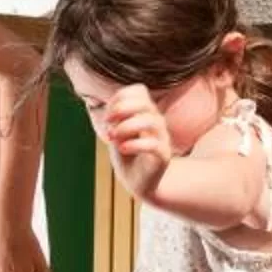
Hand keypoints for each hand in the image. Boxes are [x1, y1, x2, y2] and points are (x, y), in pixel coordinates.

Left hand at [101, 83, 178, 197]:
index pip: (139, 90)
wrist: (138, 181)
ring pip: (150, 121)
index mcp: (145, 112)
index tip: (107, 115)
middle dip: (122, 108)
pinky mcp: (163, 156)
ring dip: (125, 127)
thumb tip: (112, 115)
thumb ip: (114, 120)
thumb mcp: (116, 133)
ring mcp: (162, 138)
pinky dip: (134, 144)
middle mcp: (156, 121)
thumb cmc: (127, 153)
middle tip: (107, 122)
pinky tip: (122, 149)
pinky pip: (154, 144)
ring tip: (112, 137)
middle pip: (145, 102)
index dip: (120, 97)